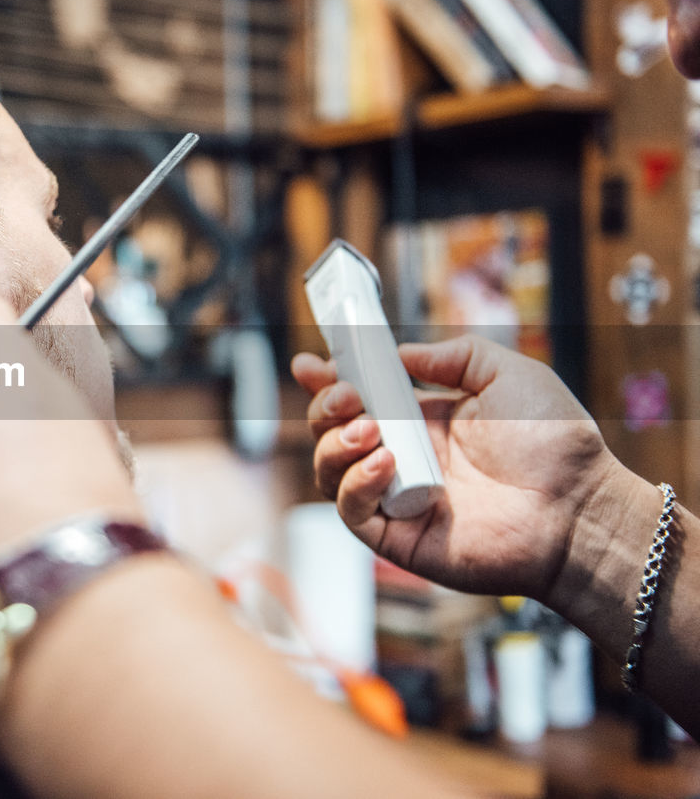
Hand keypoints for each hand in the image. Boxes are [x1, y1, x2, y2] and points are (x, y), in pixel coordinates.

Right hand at [291, 335, 627, 600]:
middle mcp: (402, 458)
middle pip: (332, 432)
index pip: (360, 398)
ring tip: (370, 429)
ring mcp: (397, 498)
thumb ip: (454, 356)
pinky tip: (386, 461)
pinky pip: (352, 510)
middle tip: (346, 395)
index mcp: (422, 421)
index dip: (328, 382)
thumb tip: (399, 354)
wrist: (580, 509)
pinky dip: (356, 482)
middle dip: (325, 407)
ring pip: (330, 471)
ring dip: (335, 443)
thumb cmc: (556, 445)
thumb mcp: (508, 374)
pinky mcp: (398, 537)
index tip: (311, 364)